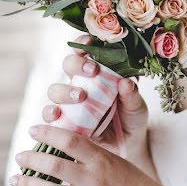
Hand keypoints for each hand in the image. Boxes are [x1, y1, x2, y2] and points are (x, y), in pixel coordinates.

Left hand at [10, 124, 165, 185]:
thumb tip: (61, 143)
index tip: (33, 130)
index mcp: (102, 160)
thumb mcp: (115, 159)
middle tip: (20, 156)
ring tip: (16, 178)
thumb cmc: (133, 182)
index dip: (48, 133)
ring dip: (28, 183)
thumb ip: (91, 153)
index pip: (69, 141)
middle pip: (54, 166)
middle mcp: (93, 180)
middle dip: (32, 159)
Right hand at [44, 34, 149, 152]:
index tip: (90, 42)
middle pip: (67, 65)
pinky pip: (50, 116)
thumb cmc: (131, 117)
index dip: (83, 43)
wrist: (127, 143)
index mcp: (97, 73)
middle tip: (93, 71)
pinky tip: (57, 115)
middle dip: (77, 65)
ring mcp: (70, 103)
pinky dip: (50, 114)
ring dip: (64, 91)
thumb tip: (126, 82)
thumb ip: (132, 95)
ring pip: (55, 90)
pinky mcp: (64, 122)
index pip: (85, 51)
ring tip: (80, 97)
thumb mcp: (136, 106)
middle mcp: (80, 84)